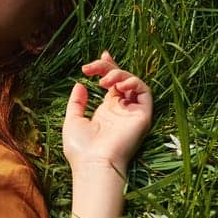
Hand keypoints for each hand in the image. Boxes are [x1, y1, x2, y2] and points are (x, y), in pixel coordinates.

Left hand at [62, 50, 152, 169]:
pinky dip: (133, 82)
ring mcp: (132, 112)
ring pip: (134, 82)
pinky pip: (145, 92)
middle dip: (109, 66)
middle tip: (93, 66)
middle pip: (122, 79)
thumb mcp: (72, 120)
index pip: (113, 83)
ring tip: (104, 80)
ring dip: (119, 74)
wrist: (93, 163)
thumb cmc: (81, 148)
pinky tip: (118, 85)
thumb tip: (80, 84)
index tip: (102, 54)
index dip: (109, 67)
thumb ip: (77, 102)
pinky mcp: (142, 116)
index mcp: (107, 111)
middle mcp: (121, 110)